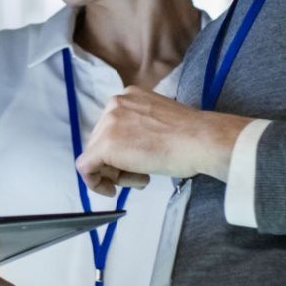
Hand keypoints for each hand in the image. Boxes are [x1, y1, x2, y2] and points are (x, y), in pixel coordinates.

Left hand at [75, 87, 251, 195]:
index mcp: (129, 96)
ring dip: (115, 174)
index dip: (120, 152)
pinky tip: (112, 190)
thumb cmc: (190, 137)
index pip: (112, 128)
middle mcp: (114, 104)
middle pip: (101, 141)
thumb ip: (140, 129)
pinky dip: (94, 182)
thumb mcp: (159, 123)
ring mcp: (108, 123)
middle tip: (139, 176)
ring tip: (142, 178)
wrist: (200, 140)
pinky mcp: (105, 145)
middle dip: (116, 164)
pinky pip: (85, 167)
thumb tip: (129, 148)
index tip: (133, 164)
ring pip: (95, 155)